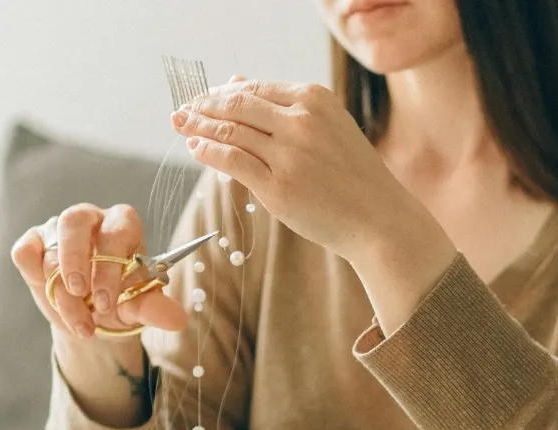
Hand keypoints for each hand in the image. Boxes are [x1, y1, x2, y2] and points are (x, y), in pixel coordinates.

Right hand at [11, 203, 187, 341]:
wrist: (92, 318)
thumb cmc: (119, 301)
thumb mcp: (137, 307)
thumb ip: (154, 308)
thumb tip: (178, 321)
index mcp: (122, 224)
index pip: (116, 231)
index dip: (110, 266)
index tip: (107, 303)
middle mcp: (90, 219)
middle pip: (74, 221)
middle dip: (75, 261)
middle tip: (81, 296)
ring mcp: (58, 229)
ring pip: (51, 250)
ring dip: (61, 292)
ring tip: (79, 323)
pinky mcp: (33, 242)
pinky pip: (25, 251)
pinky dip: (33, 274)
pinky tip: (49, 294)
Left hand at [171, 79, 422, 264]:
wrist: (377, 218)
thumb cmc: (350, 176)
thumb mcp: (327, 128)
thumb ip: (284, 108)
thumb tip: (234, 84)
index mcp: (314, 99)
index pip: (255, 89)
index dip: (222, 92)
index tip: (204, 98)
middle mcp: (300, 121)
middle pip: (237, 104)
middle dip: (204, 105)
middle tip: (182, 110)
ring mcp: (288, 154)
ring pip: (231, 131)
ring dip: (199, 125)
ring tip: (180, 125)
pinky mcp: (278, 186)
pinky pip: (232, 161)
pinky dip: (208, 151)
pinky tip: (195, 148)